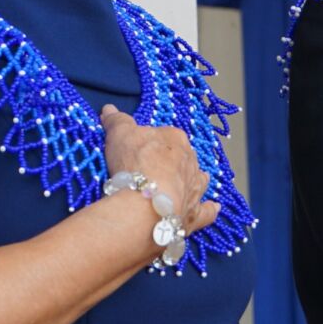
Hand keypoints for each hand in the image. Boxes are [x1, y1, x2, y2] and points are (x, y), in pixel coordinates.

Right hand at [99, 105, 221, 238]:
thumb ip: (117, 121)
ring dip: (192, 180)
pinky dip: (210, 209)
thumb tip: (109, 109)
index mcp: (175, 139)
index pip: (165, 134)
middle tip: (150, 170)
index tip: (137, 149)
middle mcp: (191, 162)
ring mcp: (194, 189)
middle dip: (170, 162)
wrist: (145, 205)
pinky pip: (206, 210)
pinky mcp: (194, 214)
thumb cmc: (134, 164)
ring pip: (198, 180)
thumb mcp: (120, 134)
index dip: (151, 142)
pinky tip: (213, 208)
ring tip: (183, 182)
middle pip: (181, 157)